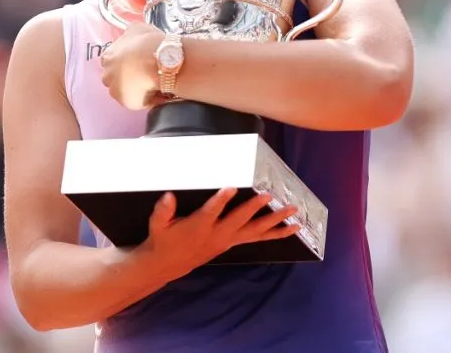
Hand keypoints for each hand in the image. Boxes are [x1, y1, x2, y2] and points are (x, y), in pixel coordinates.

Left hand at [100, 23, 165, 108]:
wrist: (158, 61)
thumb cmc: (149, 43)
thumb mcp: (138, 28)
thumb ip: (131, 35)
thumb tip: (133, 36)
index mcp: (108, 56)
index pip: (110, 61)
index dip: (124, 62)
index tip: (135, 62)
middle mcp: (107, 74)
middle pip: (115, 78)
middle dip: (127, 77)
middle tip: (144, 74)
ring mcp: (115, 90)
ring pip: (125, 92)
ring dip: (136, 89)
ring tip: (153, 84)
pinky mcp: (126, 102)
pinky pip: (137, 102)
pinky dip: (146, 99)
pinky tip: (157, 91)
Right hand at [137, 188, 300, 280]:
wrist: (169, 263)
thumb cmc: (164, 239)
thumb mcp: (157, 225)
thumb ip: (163, 211)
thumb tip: (168, 196)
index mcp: (199, 227)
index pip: (211, 212)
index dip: (220, 200)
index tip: (230, 187)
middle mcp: (217, 234)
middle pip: (239, 220)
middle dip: (254, 207)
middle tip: (269, 195)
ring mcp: (228, 240)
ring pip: (255, 231)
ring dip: (275, 221)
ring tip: (293, 212)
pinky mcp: (234, 242)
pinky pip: (259, 238)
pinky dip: (277, 234)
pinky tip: (293, 229)